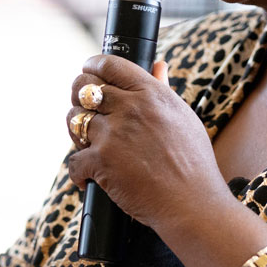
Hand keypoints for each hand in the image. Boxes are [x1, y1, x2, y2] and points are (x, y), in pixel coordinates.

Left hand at [65, 56, 233, 231]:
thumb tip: (158, 65)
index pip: (110, 64)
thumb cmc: (193, 162)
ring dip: (76, 132)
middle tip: (83, 108)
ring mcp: (114, 134)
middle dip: (77, 95)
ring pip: (74, 120)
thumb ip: (163, 88)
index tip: (88, 70)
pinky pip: (74, 159)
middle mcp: (131, 108)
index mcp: (151, 93)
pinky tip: (90, 178)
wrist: (192, 203)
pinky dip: (79, 173)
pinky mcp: (101, 161)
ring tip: (88, 144)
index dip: (93, 65)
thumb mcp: (184, 117)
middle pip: (84, 87)